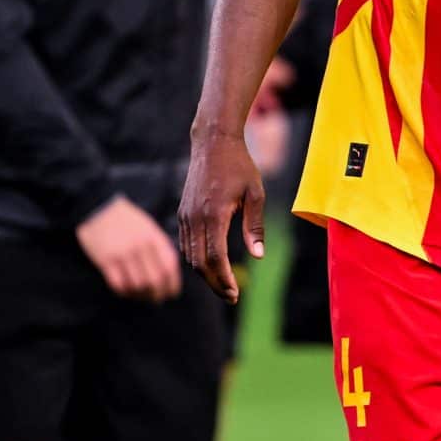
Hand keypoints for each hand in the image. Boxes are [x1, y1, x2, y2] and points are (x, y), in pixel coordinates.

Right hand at [76, 195, 182, 301]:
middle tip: (157, 299)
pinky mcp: (105, 260)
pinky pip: (119, 285)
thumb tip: (169, 275)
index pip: (170, 267)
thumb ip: (159, 248)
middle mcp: (140, 246)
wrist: (98, 206)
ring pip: (138, 285)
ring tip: (142, 296)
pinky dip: (125, 292)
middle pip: (155, 280)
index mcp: (154, 237)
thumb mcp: (148, 228)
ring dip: (141, 295)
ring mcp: (122, 254)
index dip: (173, 284)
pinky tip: (127, 291)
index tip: (172, 293)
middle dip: (158, 294)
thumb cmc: (126, 220)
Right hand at [177, 129, 264, 303]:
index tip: (235, 293)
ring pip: (190, 255)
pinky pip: (186, 244)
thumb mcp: (255, 194)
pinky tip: (212, 266)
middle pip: (199, 262)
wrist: (213, 143)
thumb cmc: (240, 166)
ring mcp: (185, 215)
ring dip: (205, 274)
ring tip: (223, 285)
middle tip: (231, 297)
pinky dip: (197, 259)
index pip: (216, 257)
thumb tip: (258, 255)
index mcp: (214, 213)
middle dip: (214, 283)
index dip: (224, 278)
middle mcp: (195, 217)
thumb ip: (255, 226)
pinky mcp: (182, 213)